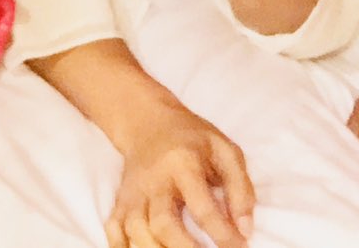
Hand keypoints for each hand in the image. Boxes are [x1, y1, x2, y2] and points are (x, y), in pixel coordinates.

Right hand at [107, 100, 254, 247]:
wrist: (148, 123)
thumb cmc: (193, 140)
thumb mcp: (225, 151)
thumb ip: (240, 189)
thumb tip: (245, 229)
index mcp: (183, 164)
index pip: (202, 206)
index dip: (223, 234)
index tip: (240, 246)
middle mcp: (154, 180)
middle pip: (162, 223)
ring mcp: (133, 193)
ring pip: (135, 231)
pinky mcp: (120, 202)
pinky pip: (114, 232)